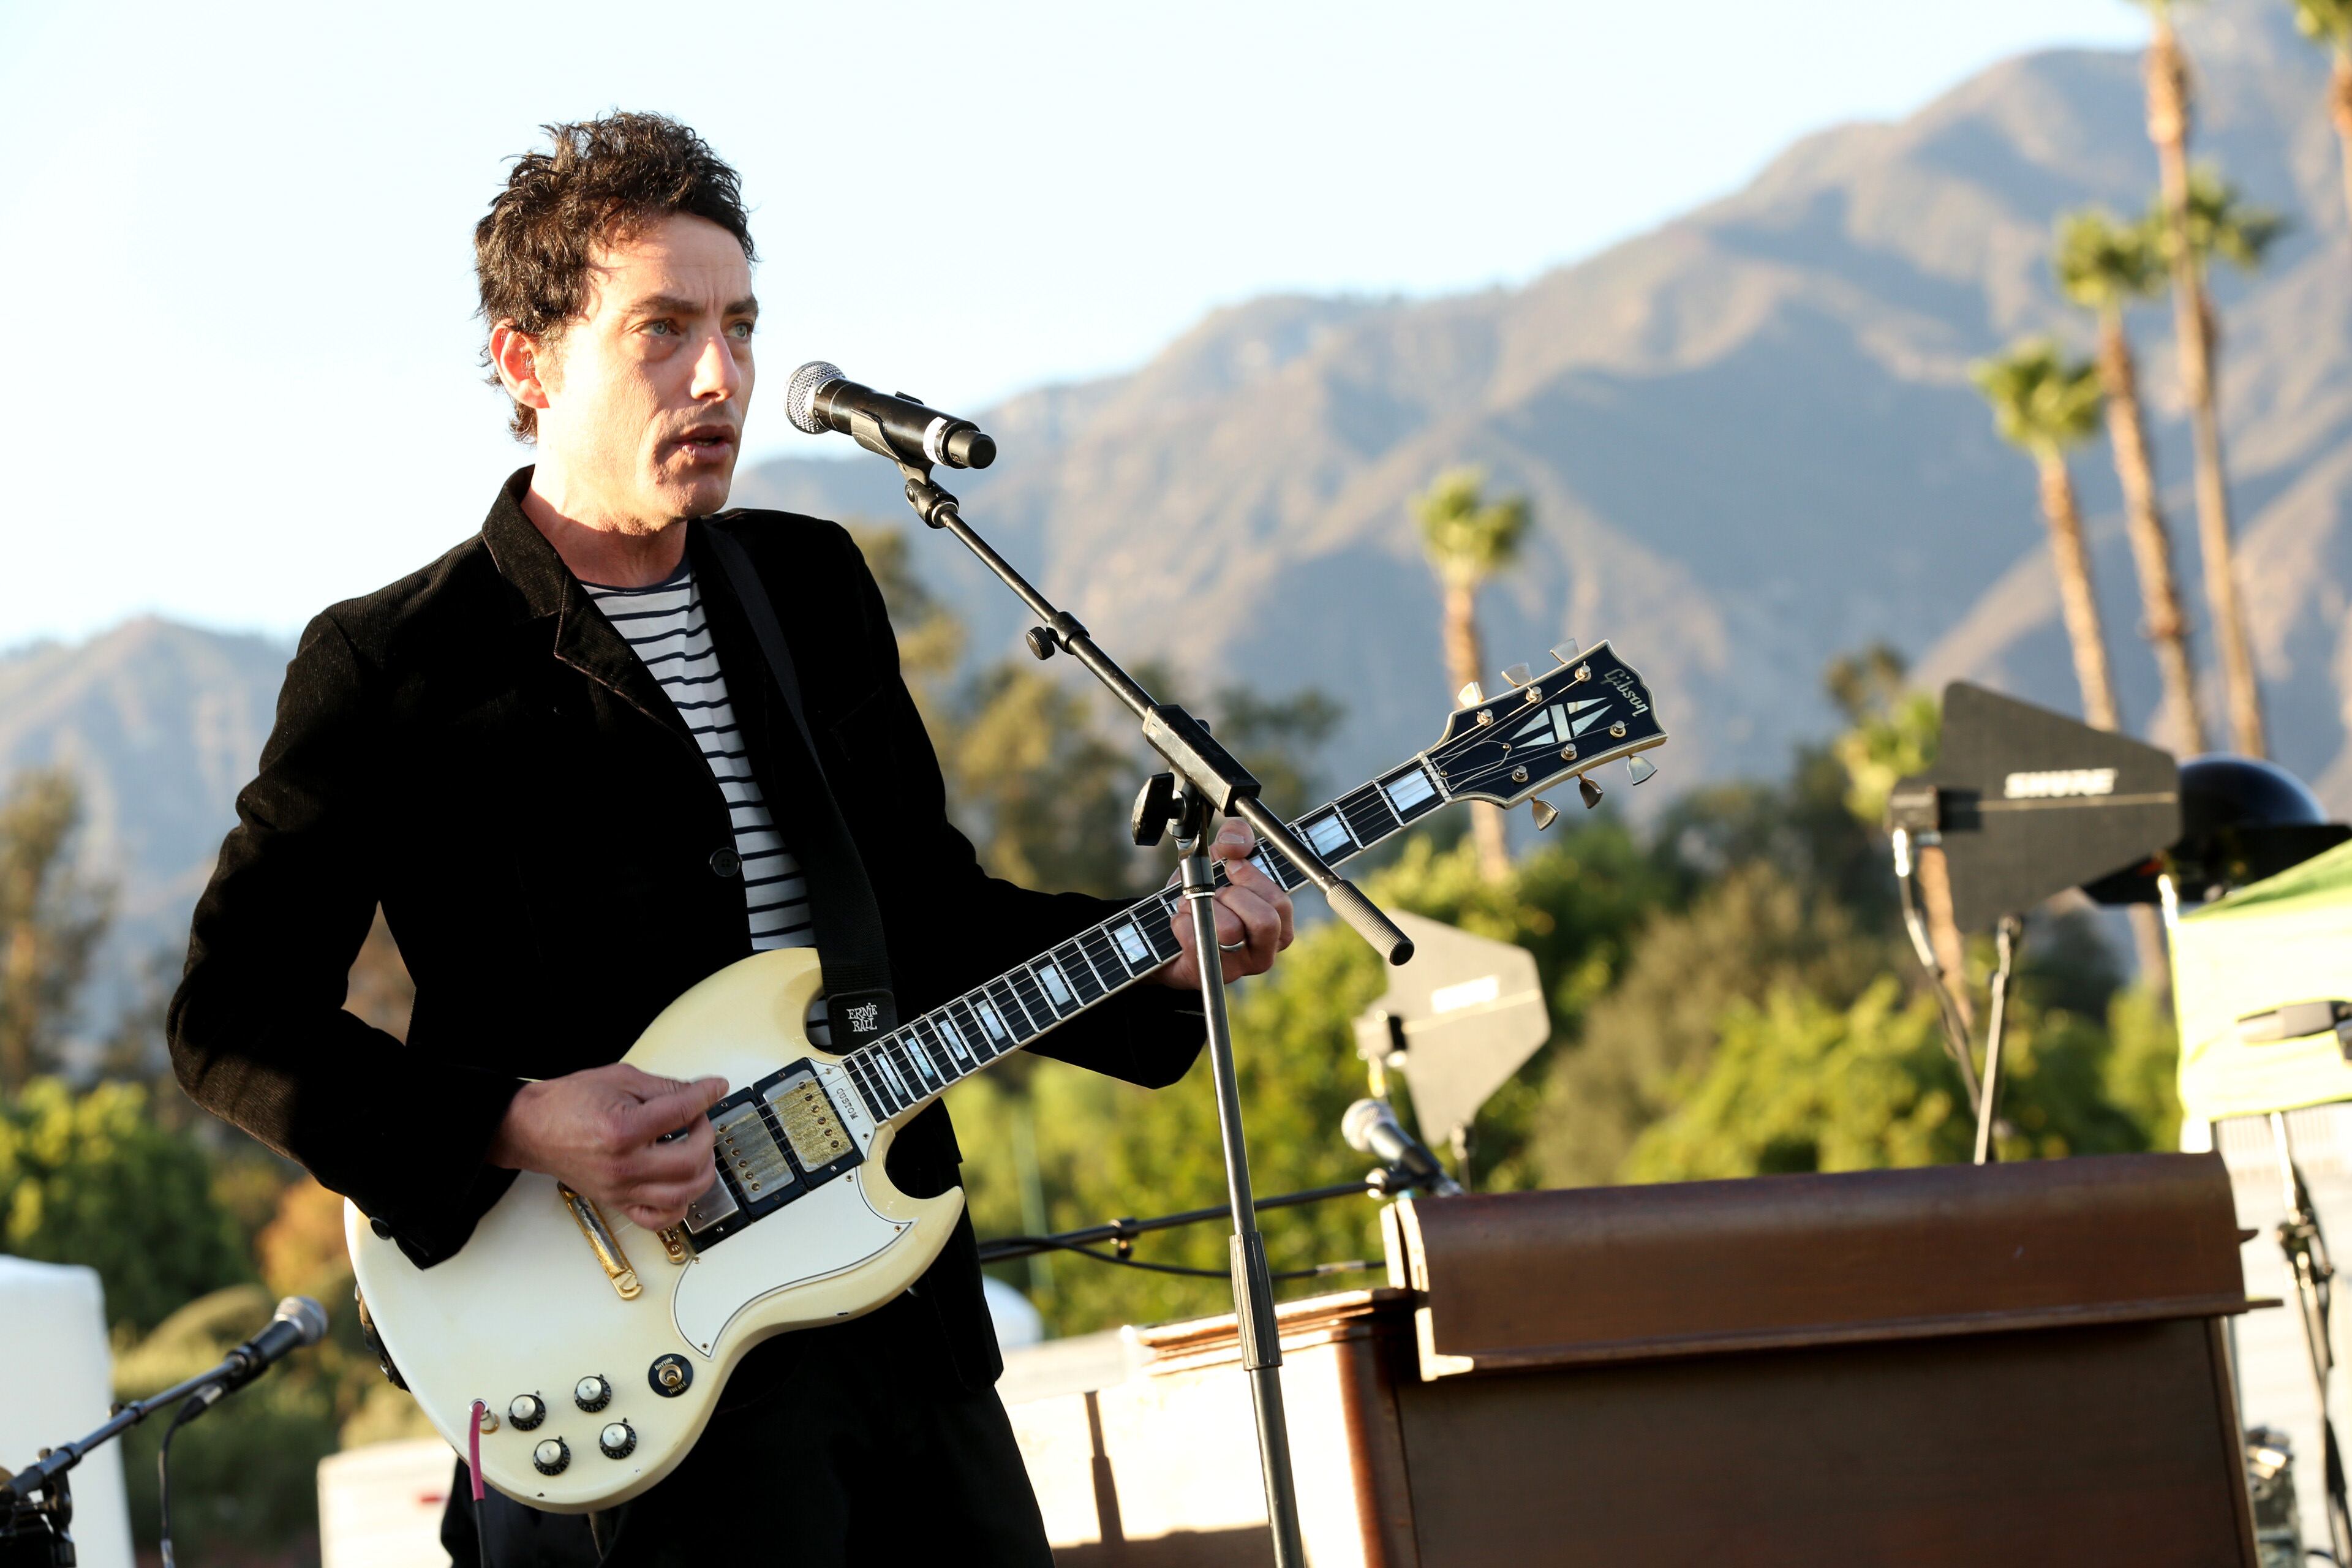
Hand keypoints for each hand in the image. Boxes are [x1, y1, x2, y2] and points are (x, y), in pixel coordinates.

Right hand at [487, 1063, 726, 1230]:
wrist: (531, 1128)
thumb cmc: (567, 1103)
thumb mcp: (619, 1079)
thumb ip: (664, 1087)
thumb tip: (700, 1092)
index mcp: (623, 1130)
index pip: (682, 1113)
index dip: (706, 1095)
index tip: (714, 1088)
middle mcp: (623, 1166)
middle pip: (691, 1161)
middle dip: (706, 1136)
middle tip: (698, 1120)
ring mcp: (620, 1189)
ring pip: (683, 1194)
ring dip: (702, 1170)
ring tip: (695, 1149)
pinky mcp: (617, 1202)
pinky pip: (658, 1219)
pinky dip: (679, 1205)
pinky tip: (681, 1183)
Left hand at [1157, 820, 1294, 991]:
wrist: (1163, 924)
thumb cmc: (1202, 892)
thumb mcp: (1219, 857)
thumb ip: (1235, 837)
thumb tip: (1237, 842)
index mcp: (1278, 924)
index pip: (1280, 903)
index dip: (1253, 878)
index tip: (1231, 866)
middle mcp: (1264, 951)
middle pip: (1265, 921)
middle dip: (1232, 896)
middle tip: (1215, 892)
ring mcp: (1236, 969)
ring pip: (1231, 931)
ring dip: (1204, 908)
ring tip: (1193, 906)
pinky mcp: (1206, 976)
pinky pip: (1198, 940)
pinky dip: (1182, 921)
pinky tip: (1179, 921)